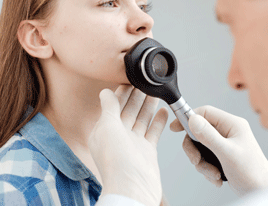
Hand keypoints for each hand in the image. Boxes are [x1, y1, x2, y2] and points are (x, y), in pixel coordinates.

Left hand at [88, 85, 167, 205]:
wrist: (132, 187)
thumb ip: (108, 108)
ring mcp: (133, 143)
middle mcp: (118, 136)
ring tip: (155, 92)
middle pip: (129, 110)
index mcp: (105, 130)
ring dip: (148, 105)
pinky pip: (153, 131)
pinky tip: (163, 111)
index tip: (130, 79)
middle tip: (146, 82)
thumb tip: (104, 92)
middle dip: (137, 96)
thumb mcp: (107, 127)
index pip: (114, 105)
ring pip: (142, 119)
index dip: (122, 92)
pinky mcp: (147, 150)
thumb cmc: (116, 162)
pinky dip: (158, 121)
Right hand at [170, 106, 267, 195]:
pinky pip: (205, 156)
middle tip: (197, 161)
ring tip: (213, 174)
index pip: (205, 112)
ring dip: (202, 163)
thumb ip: (208, 136)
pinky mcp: (222, 154)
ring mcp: (225, 143)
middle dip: (195, 150)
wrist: (262, 190)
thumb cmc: (252, 171)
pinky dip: (207, 168)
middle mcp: (228, 131)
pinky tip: (217, 177)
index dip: (188, 118)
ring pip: (200, 146)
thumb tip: (192, 120)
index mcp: (232, 124)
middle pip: (199, 131)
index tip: (175, 128)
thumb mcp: (227, 153)